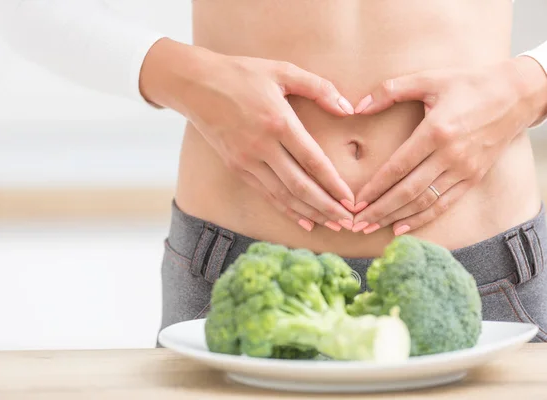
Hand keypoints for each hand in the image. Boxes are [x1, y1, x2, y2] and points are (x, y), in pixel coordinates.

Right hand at [139, 39, 355, 231]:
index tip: (351, 200)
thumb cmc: (241, 74)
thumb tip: (348, 108)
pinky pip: (266, 194)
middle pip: (300, 186)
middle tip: (349, 222)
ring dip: (310, 213)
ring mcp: (247, 160)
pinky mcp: (236, 167)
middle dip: (327, 207)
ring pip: (283, 196)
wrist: (195, 84)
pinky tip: (304, 221)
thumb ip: (319, 87)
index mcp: (278, 122)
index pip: (313, 161)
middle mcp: (262, 147)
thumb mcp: (282, 71)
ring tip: (332, 226)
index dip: (334, 184)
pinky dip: (287, 210)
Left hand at [351, 56, 546, 235]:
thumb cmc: (469, 84)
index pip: (398, 167)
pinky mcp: (474, 177)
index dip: (375, 187)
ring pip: (424, 201)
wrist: (517, 94)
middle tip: (356, 222)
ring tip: (371, 227)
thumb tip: (357, 106)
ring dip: (396, 217)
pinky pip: (445, 204)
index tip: (355, 201)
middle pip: (408, 191)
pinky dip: (422, 218)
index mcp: (436, 131)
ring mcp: (464, 169)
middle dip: (379, 209)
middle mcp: (450, 155)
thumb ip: (390, 90)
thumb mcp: (429, 79)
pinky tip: (401, 228)